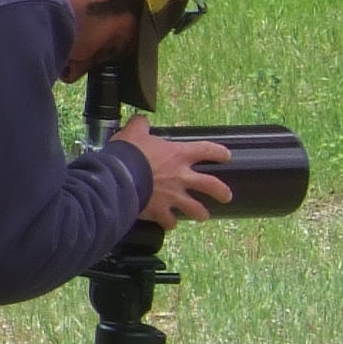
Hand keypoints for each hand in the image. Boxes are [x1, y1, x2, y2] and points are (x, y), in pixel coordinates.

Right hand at [114, 116, 232, 228]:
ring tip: (202, 216)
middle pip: (211, 185)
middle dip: (222, 192)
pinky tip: (169, 223)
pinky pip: (169, 221)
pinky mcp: (160, 211)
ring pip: (195, 209)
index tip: (225, 156)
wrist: (116, 178)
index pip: (207, 150)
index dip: (218, 152)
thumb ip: (140, 126)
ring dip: (200, 213)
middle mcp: (182, 177)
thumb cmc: (128, 154)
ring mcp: (173, 197)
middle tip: (226, 196)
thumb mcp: (133, 132)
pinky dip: (169, 222)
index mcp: (179, 155)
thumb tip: (140, 120)